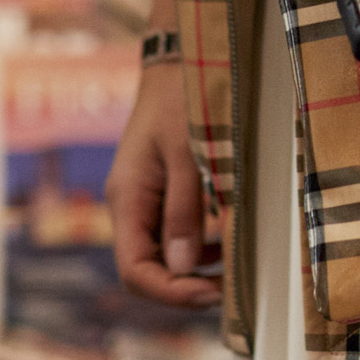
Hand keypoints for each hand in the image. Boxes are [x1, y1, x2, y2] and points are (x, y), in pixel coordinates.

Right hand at [109, 62, 221, 309]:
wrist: (180, 64)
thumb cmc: (183, 101)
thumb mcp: (187, 155)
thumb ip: (184, 211)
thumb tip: (183, 267)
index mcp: (127, 199)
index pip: (134, 270)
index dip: (171, 291)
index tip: (213, 294)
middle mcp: (129, 206)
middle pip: (145, 270)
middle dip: (183, 287)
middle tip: (228, 291)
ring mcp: (144, 202)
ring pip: (161, 257)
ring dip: (193, 271)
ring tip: (233, 274)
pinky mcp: (162, 194)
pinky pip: (174, 236)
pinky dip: (200, 249)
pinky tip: (227, 248)